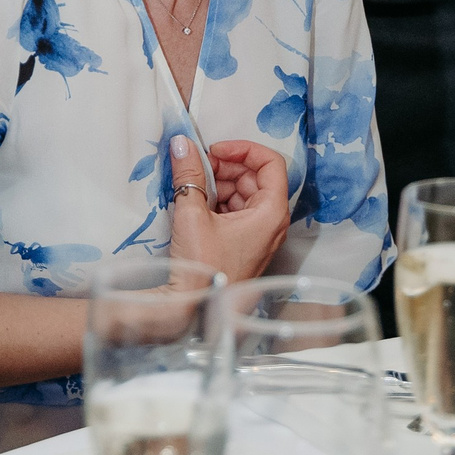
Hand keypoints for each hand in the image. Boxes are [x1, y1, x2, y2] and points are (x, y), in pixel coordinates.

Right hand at [166, 134, 290, 281]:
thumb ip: (188, 174)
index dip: (244, 149)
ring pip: (245, 193)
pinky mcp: (246, 244)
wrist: (196, 311)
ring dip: (220, 183)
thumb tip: (181, 143)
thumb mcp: (192, 214)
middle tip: (197, 167)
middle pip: (256, 177)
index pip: (271, 162)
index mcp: (272, 213)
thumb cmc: (203, 267)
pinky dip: (219, 201)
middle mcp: (273, 222)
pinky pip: (237, 211)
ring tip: (193, 186)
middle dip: (226, 166)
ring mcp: (261, 235)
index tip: (215, 150)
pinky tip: (197, 204)